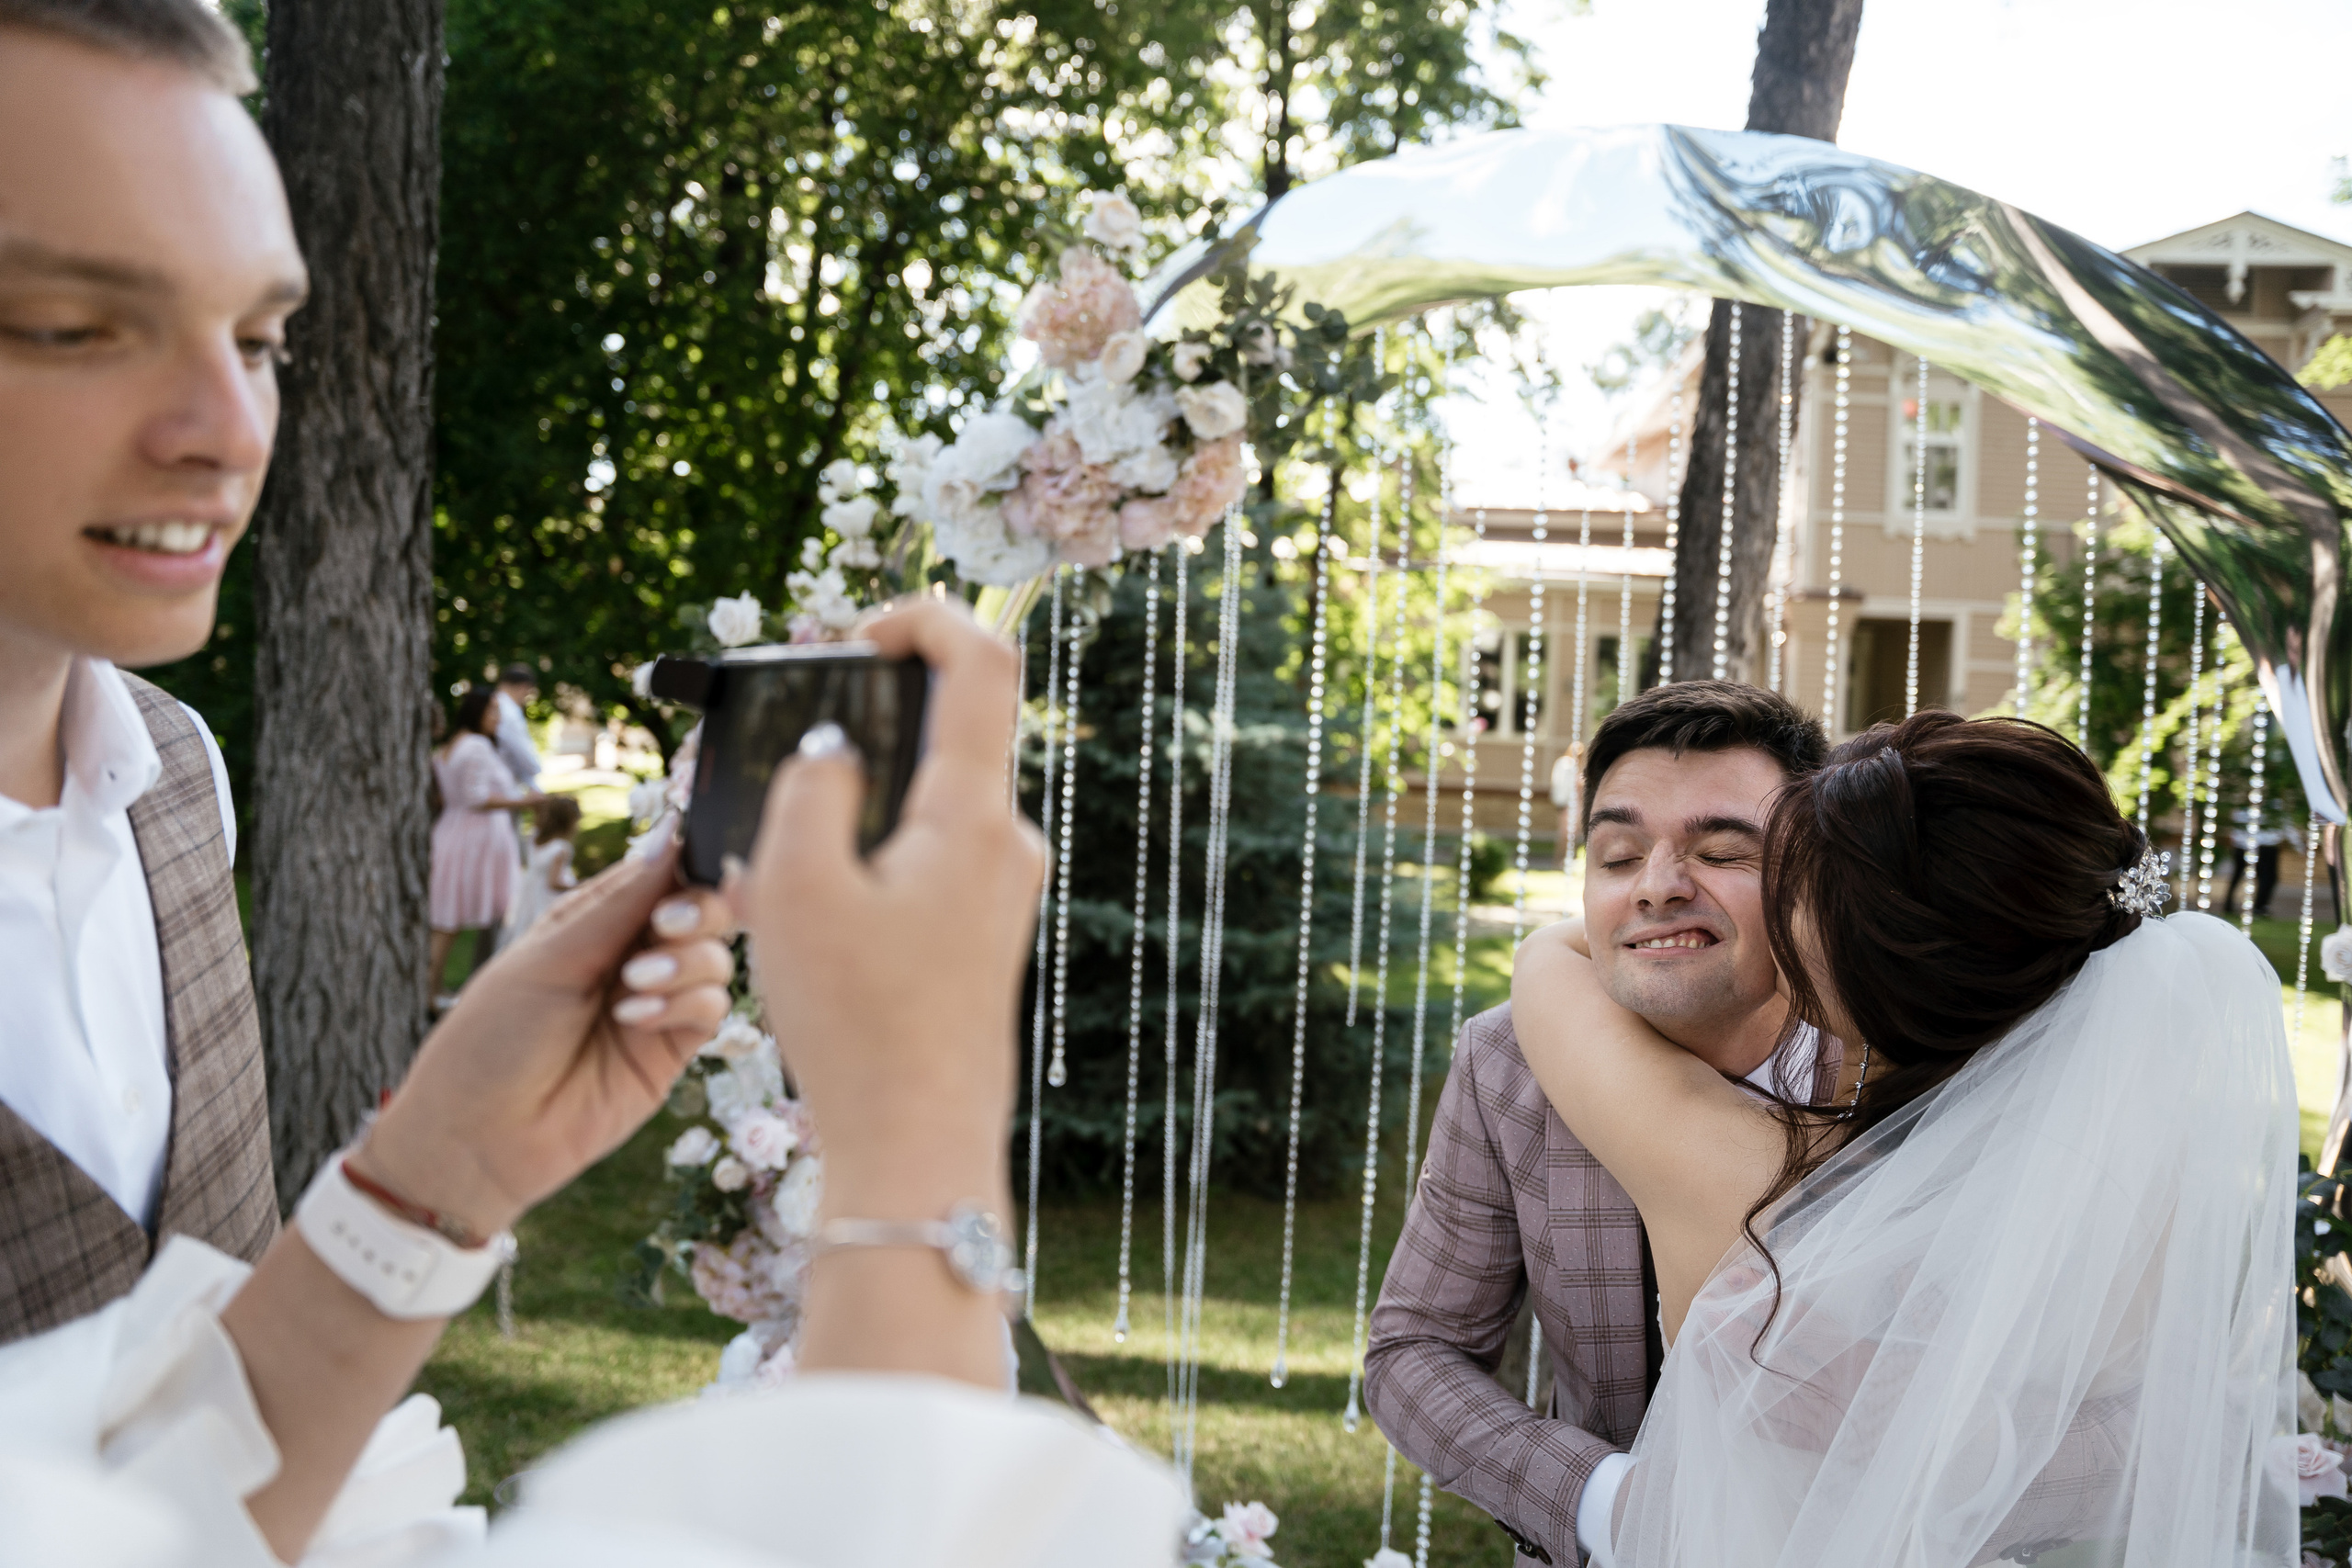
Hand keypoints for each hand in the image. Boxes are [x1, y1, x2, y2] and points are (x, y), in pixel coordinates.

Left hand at [356, 837, 734, 1237]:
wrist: (480, 1138)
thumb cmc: (493, 1038)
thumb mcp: (550, 956)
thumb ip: (621, 901)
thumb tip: (674, 833)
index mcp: (595, 922)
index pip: (661, 874)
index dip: (685, 865)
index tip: (693, 863)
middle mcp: (632, 956)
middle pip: (703, 911)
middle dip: (697, 911)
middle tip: (666, 926)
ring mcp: (656, 1004)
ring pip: (716, 957)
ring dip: (685, 963)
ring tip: (635, 986)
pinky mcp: (672, 1050)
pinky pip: (713, 1007)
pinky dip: (686, 1003)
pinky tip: (637, 1019)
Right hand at [727, 596, 1043, 1221]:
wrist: (918, 1147)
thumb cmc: (857, 1023)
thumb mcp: (797, 889)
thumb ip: (812, 788)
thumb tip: (836, 748)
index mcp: (975, 816)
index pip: (982, 663)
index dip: (922, 619)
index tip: (857, 634)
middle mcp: (1007, 843)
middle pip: (951, 730)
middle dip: (871, 717)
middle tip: (791, 746)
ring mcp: (1001, 890)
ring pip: (931, 798)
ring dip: (861, 797)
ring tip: (781, 850)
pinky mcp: (983, 931)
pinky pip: (928, 854)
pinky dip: (870, 850)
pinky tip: (808, 904)